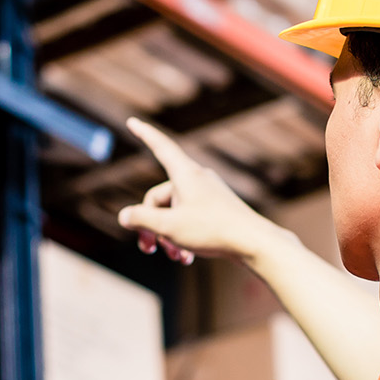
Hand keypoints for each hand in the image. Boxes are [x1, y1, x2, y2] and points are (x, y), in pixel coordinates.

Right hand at [116, 118, 275, 265]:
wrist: (255, 243)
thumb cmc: (213, 231)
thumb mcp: (168, 227)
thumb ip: (141, 219)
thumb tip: (124, 216)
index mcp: (185, 174)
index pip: (160, 147)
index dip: (144, 134)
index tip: (132, 121)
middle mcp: (197, 179)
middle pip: (159, 196)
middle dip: (150, 224)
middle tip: (147, 249)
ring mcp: (208, 194)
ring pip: (174, 212)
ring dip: (168, 235)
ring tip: (174, 256)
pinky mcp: (217, 209)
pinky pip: (190, 218)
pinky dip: (183, 236)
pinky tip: (186, 258)